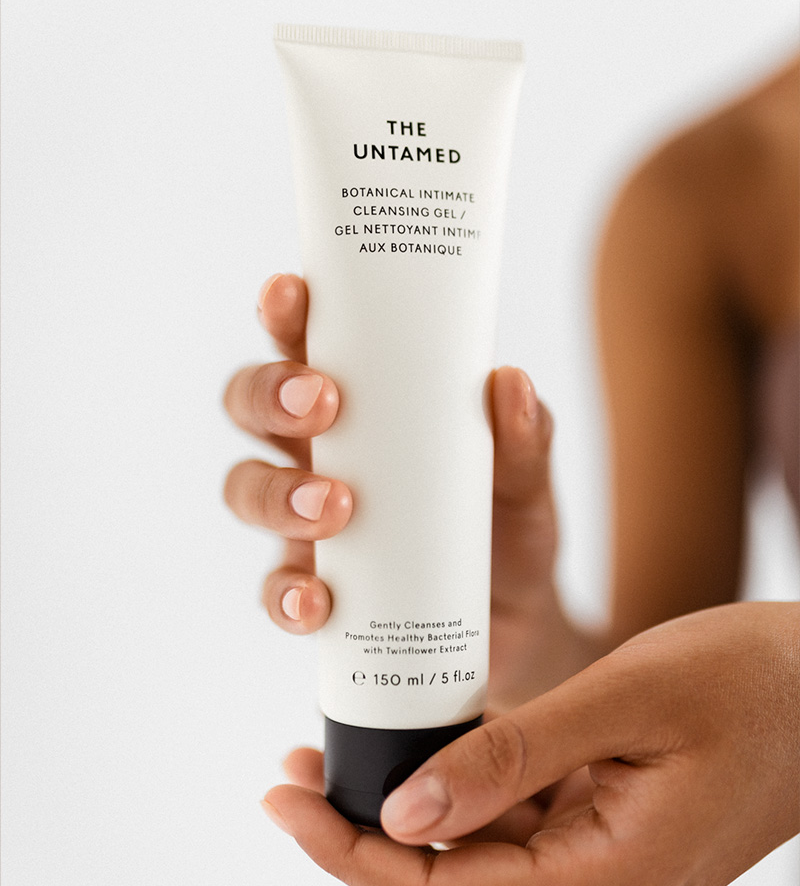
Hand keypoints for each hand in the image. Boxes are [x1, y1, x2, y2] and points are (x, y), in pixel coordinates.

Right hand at [223, 273, 593, 710]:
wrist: (517, 627)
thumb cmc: (508, 529)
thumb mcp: (529, 483)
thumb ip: (527, 439)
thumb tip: (508, 381)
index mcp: (365, 404)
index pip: (309, 342)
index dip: (286, 312)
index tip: (291, 292)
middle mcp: (321, 452)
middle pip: (252, 403)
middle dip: (270, 392)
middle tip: (323, 402)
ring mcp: (308, 522)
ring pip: (246, 487)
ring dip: (277, 491)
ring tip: (338, 504)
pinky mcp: (314, 589)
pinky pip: (274, 588)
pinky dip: (286, 593)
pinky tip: (317, 601)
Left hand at [264, 602, 799, 885]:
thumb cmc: (748, 683)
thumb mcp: (626, 704)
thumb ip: (514, 762)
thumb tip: (404, 816)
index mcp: (611, 881)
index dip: (353, 856)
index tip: (285, 797)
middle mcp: (601, 884)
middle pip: (450, 883)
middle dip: (359, 838)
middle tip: (288, 775)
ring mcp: (603, 856)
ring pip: (476, 851)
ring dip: (404, 810)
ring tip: (335, 755)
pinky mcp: (605, 820)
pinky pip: (517, 818)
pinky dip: (461, 787)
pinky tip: (423, 745)